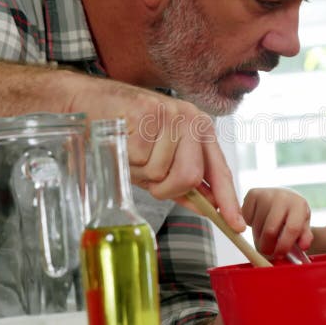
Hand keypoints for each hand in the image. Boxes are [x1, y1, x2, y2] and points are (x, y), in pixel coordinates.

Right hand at [66, 73, 244, 231]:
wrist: (89, 101)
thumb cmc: (126, 131)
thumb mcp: (159, 158)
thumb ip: (183, 181)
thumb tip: (208, 207)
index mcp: (200, 129)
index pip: (219, 170)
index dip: (228, 200)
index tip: (235, 224)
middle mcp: (191, 119)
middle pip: (190, 176)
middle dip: (166, 188)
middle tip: (149, 179)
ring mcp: (171, 114)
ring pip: (161, 171)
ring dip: (141, 173)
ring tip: (131, 152)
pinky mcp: (148, 114)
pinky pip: (140, 160)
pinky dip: (127, 161)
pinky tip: (122, 142)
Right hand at [242, 188, 312, 257]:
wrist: (283, 197)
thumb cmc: (293, 215)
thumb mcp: (303, 225)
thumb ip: (305, 237)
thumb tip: (303, 246)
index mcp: (299, 205)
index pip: (292, 228)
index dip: (284, 245)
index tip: (279, 254)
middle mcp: (283, 196)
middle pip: (270, 230)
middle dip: (267, 246)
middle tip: (268, 252)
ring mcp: (266, 193)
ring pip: (257, 227)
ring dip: (258, 237)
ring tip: (265, 235)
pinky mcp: (253, 193)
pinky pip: (247, 218)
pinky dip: (250, 225)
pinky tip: (259, 220)